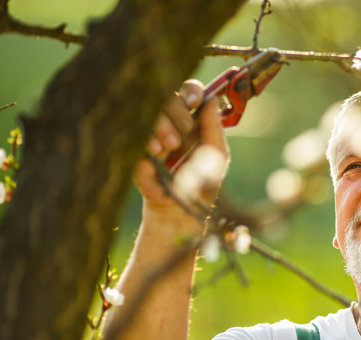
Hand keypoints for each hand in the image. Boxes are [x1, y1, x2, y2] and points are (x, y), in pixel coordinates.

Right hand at [133, 80, 229, 214]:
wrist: (184, 217)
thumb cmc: (202, 185)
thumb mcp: (216, 157)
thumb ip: (214, 129)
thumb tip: (211, 99)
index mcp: (189, 123)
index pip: (186, 94)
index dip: (189, 92)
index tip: (194, 101)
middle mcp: (168, 127)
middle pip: (163, 100)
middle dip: (174, 112)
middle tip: (183, 130)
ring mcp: (149, 142)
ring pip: (145, 117)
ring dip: (158, 128)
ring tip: (168, 148)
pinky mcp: (135, 161)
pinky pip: (134, 149)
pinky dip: (146, 162)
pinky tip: (157, 169)